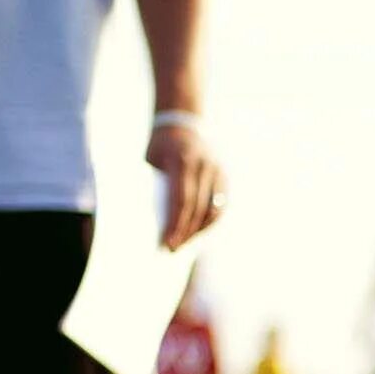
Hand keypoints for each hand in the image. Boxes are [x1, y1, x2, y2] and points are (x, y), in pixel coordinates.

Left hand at [148, 123, 225, 252]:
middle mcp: (205, 166)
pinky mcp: (224, 176)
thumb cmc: (160, 146)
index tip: (167, 243)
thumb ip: (154, 184)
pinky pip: (220, 204)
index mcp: (183, 161)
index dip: (175, 225)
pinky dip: (210, 221)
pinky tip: (198, 232)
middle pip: (197, 208)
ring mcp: (218, 171)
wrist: (182, 123)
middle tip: (173, 250)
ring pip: (213, 209)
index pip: (181, 200)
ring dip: (199, 230)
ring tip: (185, 244)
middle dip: (186, 232)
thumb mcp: (150, 160)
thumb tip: (151, 219)